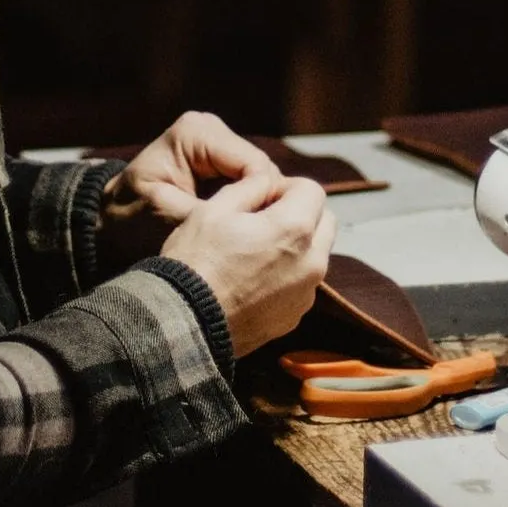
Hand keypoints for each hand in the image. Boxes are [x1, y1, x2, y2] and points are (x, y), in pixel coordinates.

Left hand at [105, 111, 279, 226]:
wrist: (110, 222)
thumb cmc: (129, 222)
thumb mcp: (167, 219)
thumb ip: (211, 215)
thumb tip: (253, 221)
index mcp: (195, 133)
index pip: (254, 164)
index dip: (262, 200)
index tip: (258, 236)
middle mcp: (210, 128)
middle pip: (261, 169)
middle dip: (261, 204)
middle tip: (257, 242)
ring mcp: (217, 142)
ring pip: (260, 178)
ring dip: (256, 207)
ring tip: (250, 239)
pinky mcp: (221, 159)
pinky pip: (248, 184)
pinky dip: (247, 206)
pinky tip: (241, 230)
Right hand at [160, 171, 336, 356]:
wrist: (184, 324)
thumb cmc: (195, 262)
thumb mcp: (215, 208)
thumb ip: (251, 186)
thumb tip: (269, 182)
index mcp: (295, 228)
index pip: (312, 190)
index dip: (286, 187)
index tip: (262, 198)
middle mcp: (312, 262)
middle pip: (323, 221)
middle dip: (300, 213)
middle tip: (264, 220)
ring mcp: (306, 293)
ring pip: (315, 255)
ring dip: (297, 246)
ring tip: (256, 252)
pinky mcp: (295, 316)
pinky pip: (302, 284)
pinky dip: (288, 275)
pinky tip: (253, 279)